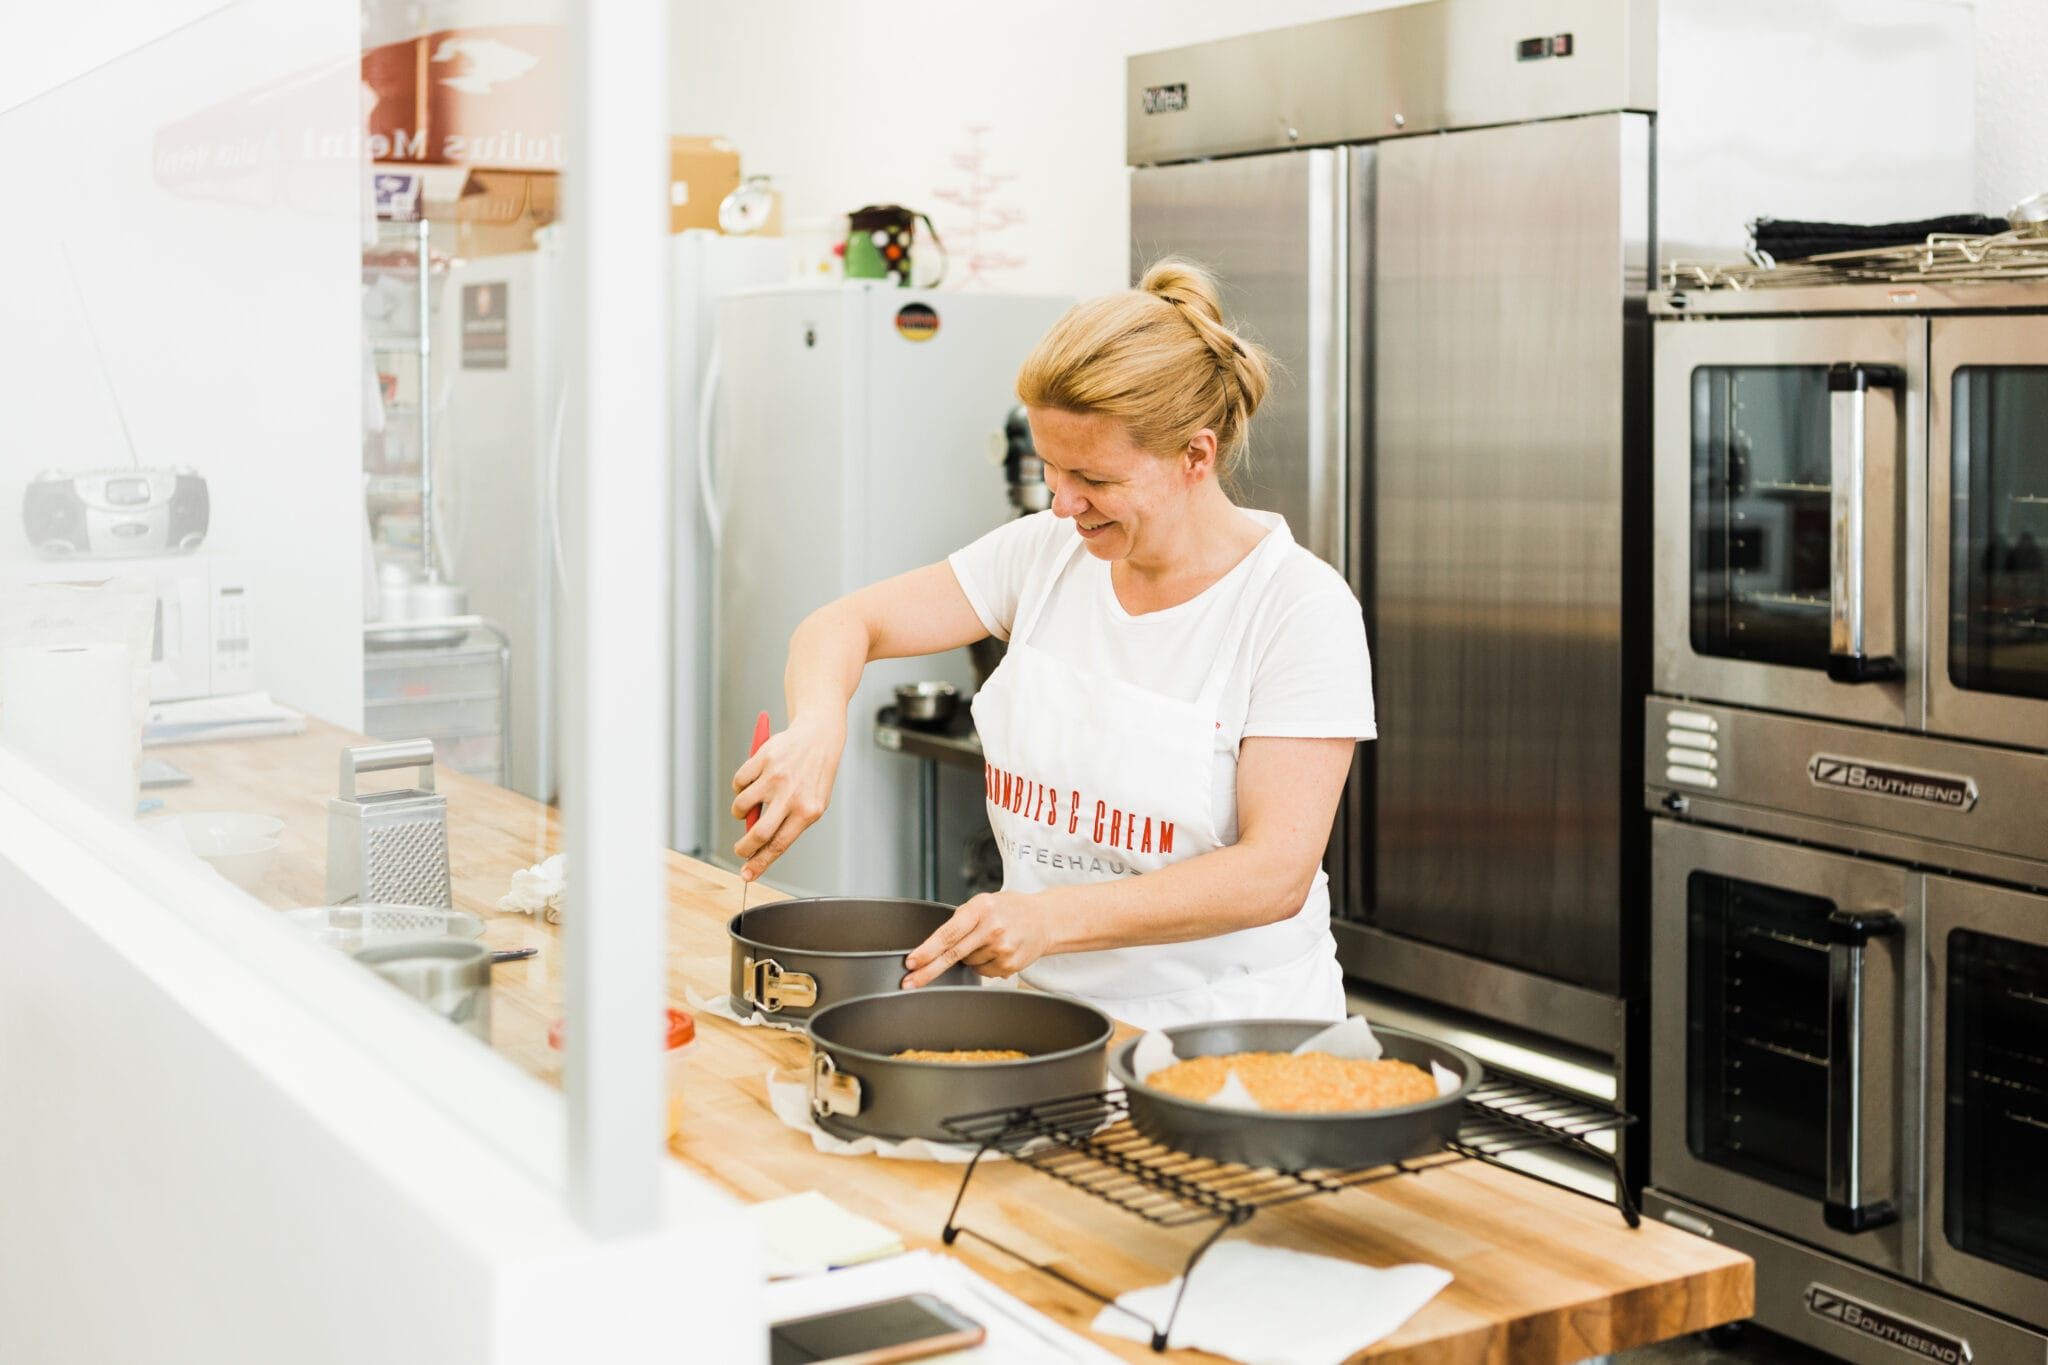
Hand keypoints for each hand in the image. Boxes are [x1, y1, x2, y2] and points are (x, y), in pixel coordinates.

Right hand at [731, 714, 844, 879]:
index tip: (746, 875)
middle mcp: (791, 795)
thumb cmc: (814, 777)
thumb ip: (787, 825)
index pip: (779, 846)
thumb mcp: (811, 804)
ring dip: (739, 812)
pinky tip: (753, 781)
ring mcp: (776, 777)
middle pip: (758, 833)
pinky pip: (739, 783)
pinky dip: (740, 787)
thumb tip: (757, 847)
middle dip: (743, 848)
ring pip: (742, 807)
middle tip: (739, 849)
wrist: (819, 738)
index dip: (759, 863)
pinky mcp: (763, 759)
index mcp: (807, 812)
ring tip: (749, 806)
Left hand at [902, 891, 1054, 987]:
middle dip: (928, 971)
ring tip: (988, 941)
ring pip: (967, 964)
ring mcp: (1002, 948)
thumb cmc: (1010, 909)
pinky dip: (983, 963)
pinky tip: (997, 950)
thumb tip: (933, 946)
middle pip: (952, 955)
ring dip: (969, 957)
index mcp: (981, 908)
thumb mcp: (984, 902)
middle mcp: (992, 928)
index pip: (948, 933)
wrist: (1045, 919)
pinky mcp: (1009, 965)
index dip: (927, 950)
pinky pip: (983, 971)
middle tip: (909, 982)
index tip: (912, 962)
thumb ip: (961, 920)